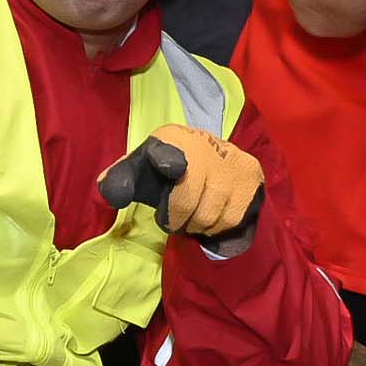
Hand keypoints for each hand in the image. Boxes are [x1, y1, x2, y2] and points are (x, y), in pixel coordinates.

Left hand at [101, 127, 264, 247]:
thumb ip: (119, 181)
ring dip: (196, 225)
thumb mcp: (139, 171)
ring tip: (192, 214)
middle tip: (173, 217)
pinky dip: (217, 226)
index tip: (170, 166)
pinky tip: (212, 214)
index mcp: (170, 139)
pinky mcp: (251, 175)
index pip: (170, 152)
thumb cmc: (164, 171)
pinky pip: (231, 219)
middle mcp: (204, 146)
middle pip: (187, 202)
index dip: (170, 161)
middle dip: (175, 219)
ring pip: (210, 216)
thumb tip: (113, 195)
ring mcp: (231, 161)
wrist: (209, 157)